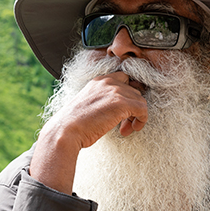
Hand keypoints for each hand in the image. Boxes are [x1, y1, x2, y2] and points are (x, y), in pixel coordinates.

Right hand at [30, 71, 148, 193]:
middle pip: (134, 91)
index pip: (124, 79)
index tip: (124, 111)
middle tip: (124, 125)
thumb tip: (118, 110)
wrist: (66, 131)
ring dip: (136, 116)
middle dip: (132, 109)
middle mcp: (108, 81)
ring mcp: (115, 91)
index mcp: (98, 81)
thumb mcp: (88, 105)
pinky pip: (143, 109)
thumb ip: (103, 100)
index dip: (127, 95)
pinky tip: (131, 129)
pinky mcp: (122, 103)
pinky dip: (142, 120)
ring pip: (140, 100)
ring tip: (126, 129)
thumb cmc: (73, 124)